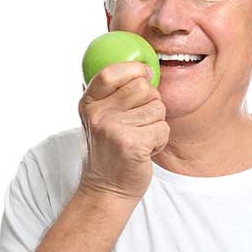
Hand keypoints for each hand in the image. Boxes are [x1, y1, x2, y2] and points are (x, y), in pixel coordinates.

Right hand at [77, 61, 168, 204]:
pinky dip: (160, 140)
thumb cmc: (110, 149)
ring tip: (141, 137)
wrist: (107, 189)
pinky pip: (163, 128)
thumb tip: (138, 63)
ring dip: (156, 123)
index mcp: (89, 103)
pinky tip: (146, 150)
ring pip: (157, 108)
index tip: (144, 76)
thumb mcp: (98, 118)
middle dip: (151, 102)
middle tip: (140, 121)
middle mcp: (98, 115)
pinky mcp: (132, 145)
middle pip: (143, 87)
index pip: (112, 72)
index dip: (135, 70)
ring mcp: (113, 129)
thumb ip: (111, 93)